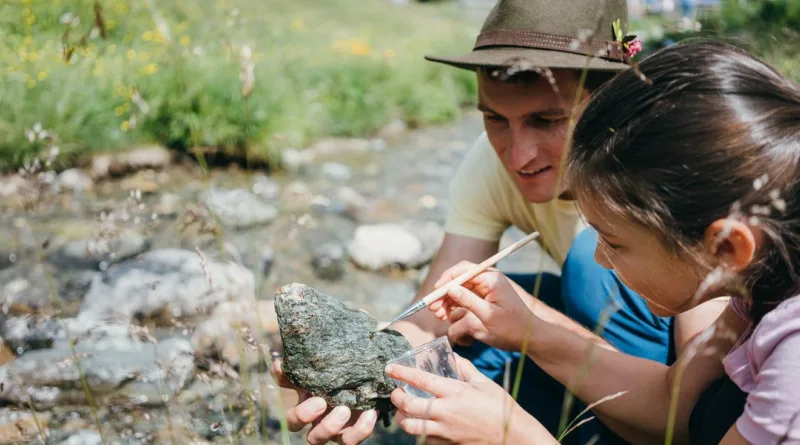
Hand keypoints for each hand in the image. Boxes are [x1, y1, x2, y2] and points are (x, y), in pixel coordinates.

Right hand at [271, 359, 376, 444]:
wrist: (380, 380)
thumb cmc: (356, 367)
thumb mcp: (342, 357)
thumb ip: (326, 351)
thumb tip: (304, 340)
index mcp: (307, 389)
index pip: (284, 381)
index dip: (281, 375)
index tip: (284, 364)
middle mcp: (313, 412)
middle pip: (293, 422)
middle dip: (303, 414)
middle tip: (320, 401)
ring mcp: (330, 427)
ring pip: (316, 438)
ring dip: (328, 426)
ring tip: (345, 410)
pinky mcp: (350, 435)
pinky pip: (350, 440)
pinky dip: (360, 429)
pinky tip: (370, 413)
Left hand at [386, 355, 553, 444]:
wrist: (514, 436)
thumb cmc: (501, 407)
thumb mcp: (484, 383)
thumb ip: (465, 368)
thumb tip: (452, 356)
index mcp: (455, 392)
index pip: (420, 380)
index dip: (401, 373)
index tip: (390, 368)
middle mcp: (446, 411)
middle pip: (409, 405)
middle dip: (396, 398)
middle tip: (396, 393)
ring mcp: (445, 431)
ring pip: (410, 426)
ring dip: (403, 417)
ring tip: (403, 411)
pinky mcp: (447, 444)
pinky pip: (424, 439)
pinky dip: (418, 432)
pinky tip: (421, 425)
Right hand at [430, 261, 538, 351]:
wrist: (529, 335)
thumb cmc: (513, 326)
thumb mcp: (489, 315)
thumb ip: (468, 301)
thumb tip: (450, 289)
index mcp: (491, 279)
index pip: (463, 271)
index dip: (446, 280)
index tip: (435, 293)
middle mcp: (487, 279)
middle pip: (458, 278)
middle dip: (444, 292)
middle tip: (433, 308)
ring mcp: (485, 287)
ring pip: (459, 288)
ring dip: (446, 300)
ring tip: (438, 315)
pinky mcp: (484, 297)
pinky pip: (463, 296)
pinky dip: (453, 304)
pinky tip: (446, 315)